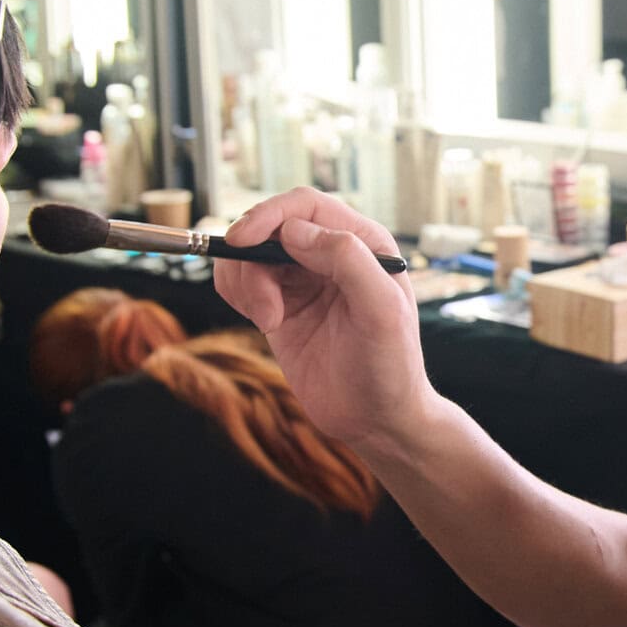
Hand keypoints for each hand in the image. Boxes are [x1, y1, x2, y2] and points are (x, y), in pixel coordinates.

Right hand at [216, 188, 434, 450]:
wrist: (375, 420)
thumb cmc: (390, 367)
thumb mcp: (381, 312)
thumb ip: (348, 261)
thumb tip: (295, 231)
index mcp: (362, 242)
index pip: (305, 205)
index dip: (269, 215)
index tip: (241, 241)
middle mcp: (330, 253)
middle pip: (268, 226)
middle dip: (251, 258)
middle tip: (263, 309)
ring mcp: (301, 279)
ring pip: (248, 253)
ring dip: (244, 282)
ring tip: (269, 322)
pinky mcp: (279, 305)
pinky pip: (241, 281)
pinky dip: (237, 294)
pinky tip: (263, 322)